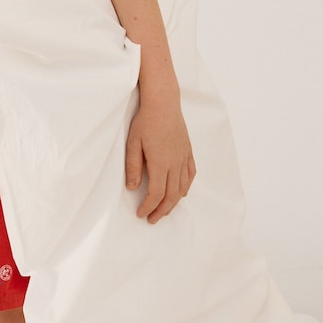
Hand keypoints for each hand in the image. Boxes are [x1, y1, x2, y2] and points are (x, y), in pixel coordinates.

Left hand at [125, 95, 195, 222]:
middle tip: (152, 219)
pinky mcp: (188, 151)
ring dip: (173, 203)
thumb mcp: (133, 144)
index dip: (149, 207)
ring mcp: (183, 158)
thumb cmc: (146, 121)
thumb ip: (133, 167)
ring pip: (182, 188)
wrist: (163, 103)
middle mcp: (175, 163)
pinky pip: (190, 175)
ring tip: (164, 210)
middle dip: (161, 211)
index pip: (156, 193)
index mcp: (160, 163)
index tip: (141, 214)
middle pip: (171, 196)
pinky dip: (186, 188)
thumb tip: (132, 188)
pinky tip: (181, 193)